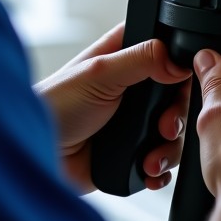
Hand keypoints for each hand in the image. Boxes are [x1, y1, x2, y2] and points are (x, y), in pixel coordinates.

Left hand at [35, 23, 192, 193]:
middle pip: (175, 95)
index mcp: (123, 56)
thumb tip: (177, 60)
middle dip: (176, 115)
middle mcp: (132, 87)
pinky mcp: (132, 151)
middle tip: (164, 126)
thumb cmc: (55, 104)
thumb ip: (140, 60)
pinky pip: (161, 161)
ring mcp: (133, 120)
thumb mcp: (99, 73)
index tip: (181, 80)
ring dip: (168, 147)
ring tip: (150, 157)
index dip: (179, 64)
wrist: (39, 153)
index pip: (165, 50)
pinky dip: (160, 169)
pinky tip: (148, 170)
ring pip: (172, 130)